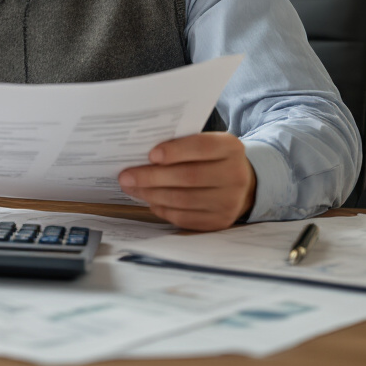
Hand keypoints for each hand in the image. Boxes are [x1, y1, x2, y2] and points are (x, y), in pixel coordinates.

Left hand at [117, 132, 255, 230]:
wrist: (240, 182)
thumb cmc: (210, 158)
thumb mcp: (204, 143)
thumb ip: (180, 145)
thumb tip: (139, 154)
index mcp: (230, 148)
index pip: (201, 147)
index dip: (175, 151)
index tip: (151, 155)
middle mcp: (235, 175)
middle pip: (189, 177)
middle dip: (152, 177)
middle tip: (126, 176)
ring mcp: (230, 201)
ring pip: (183, 199)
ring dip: (152, 194)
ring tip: (132, 188)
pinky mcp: (219, 221)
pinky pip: (184, 217)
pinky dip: (162, 209)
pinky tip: (150, 201)